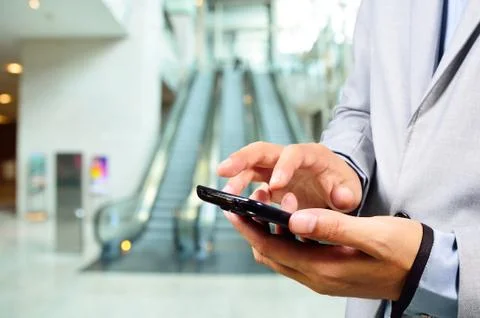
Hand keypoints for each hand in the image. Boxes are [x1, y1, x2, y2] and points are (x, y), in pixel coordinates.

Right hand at [217, 142, 362, 211]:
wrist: (336, 188)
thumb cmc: (342, 186)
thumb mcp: (351, 191)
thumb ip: (347, 194)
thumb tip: (340, 199)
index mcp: (312, 155)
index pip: (293, 154)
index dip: (283, 167)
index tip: (274, 186)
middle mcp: (289, 158)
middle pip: (262, 151)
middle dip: (242, 158)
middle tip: (223, 170)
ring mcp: (276, 169)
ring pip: (252, 166)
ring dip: (236, 177)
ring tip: (227, 194)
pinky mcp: (269, 182)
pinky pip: (252, 184)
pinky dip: (244, 193)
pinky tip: (239, 207)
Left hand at [224, 189, 422, 299]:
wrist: (425, 272)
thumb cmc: (404, 252)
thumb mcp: (372, 235)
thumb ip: (333, 227)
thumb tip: (296, 217)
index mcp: (323, 268)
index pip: (273, 249)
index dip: (250, 229)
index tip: (233, 209)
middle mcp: (316, 277)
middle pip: (271, 254)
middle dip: (253, 230)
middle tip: (243, 205)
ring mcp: (321, 277)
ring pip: (281, 256)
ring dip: (268, 233)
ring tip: (264, 207)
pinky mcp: (328, 272)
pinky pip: (295, 256)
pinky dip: (285, 239)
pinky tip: (289, 220)